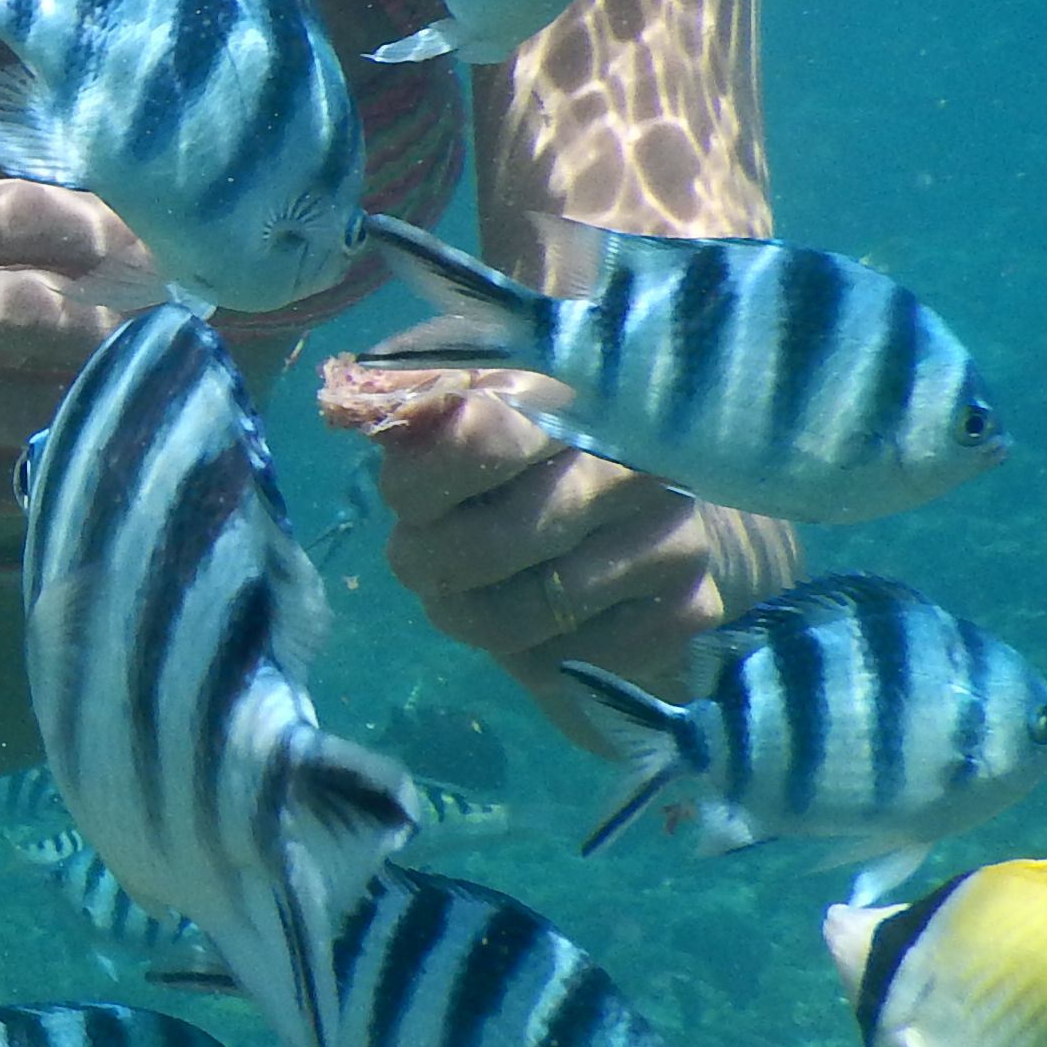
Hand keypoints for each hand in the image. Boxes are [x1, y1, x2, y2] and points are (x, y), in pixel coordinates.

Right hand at [0, 180, 155, 541]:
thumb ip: (34, 234)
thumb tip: (169, 244)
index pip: (16, 213)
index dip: (106, 237)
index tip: (168, 266)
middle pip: (18, 309)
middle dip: (112, 330)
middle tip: (177, 344)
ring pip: (18, 409)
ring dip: (100, 410)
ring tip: (158, 405)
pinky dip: (58, 474)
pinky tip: (97, 464)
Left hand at [318, 360, 724, 746]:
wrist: (658, 494)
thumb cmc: (533, 440)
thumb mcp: (470, 392)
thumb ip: (417, 394)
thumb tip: (353, 404)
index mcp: (569, 388)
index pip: (468, 441)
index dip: (415, 486)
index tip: (408, 498)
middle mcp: (633, 458)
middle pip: (486, 545)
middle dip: (432, 565)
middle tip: (424, 563)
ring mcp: (673, 534)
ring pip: (530, 612)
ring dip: (478, 616)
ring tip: (477, 590)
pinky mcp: (693, 606)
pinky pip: (583, 658)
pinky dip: (545, 654)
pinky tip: (548, 621)